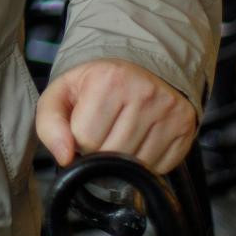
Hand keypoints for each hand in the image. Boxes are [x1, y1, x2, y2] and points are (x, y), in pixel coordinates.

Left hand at [35, 58, 197, 174]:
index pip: (85, 139)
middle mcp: (144, 93)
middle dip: (101, 152)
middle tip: (104, 130)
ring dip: (123, 160)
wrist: (140, 67)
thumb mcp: (62, 93)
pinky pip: (159, 168)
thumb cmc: (97, 83)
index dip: (80, 140)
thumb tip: (64, 157)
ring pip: (136, 166)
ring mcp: (169, 111)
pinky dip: (147, 163)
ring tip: (122, 133)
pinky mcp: (186, 128)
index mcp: (109, 80)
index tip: (86, 124)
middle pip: (112, 155)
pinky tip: (141, 140)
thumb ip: (49, 124)